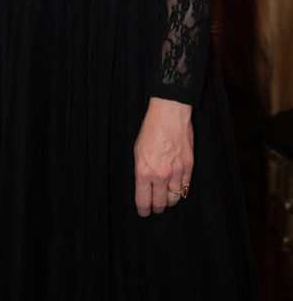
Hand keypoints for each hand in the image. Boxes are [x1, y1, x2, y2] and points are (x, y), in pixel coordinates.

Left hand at [134, 96, 192, 216]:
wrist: (169, 115)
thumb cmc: (150, 130)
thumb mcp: (138, 151)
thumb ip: (141, 171)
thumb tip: (145, 187)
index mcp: (143, 171)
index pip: (143, 201)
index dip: (143, 210)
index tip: (144, 212)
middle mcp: (160, 175)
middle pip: (160, 203)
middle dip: (157, 208)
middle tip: (155, 207)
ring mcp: (176, 172)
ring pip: (174, 198)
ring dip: (169, 200)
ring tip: (166, 198)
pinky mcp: (189, 167)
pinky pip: (185, 187)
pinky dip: (181, 190)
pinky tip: (177, 188)